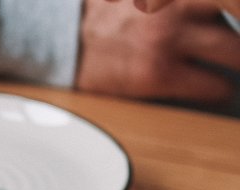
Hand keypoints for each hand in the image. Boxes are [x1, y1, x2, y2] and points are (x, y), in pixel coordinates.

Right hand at [77, 0, 239, 101]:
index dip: (237, 9)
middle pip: (237, 14)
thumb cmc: (106, 15)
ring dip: (238, 62)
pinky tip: (214, 89)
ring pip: (235, 52)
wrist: (61, 42)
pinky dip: (219, 90)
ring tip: (233, 66)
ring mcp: (167, 40)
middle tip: (238, 51)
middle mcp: (173, 8)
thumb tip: (217, 8)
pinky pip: (212, 86)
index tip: (238, 18)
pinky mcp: (158, 74)